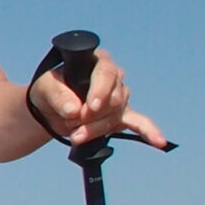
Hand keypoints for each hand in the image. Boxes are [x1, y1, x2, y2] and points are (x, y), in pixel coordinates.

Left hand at [27, 47, 167, 149]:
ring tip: (76, 136)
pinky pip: (139, 123)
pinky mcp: (121, 115)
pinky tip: (160, 141)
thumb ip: (58, 96)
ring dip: (96, 128)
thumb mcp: (45, 87)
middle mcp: (114, 77)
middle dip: (92, 116)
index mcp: (97, 62)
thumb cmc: (49, 90)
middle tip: (71, 124)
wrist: (50, 109)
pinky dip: (149, 132)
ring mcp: (120, 97)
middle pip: (113, 99)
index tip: (90, 107)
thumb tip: (73, 110)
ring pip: (116, 115)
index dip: (100, 91)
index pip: (106, 73)